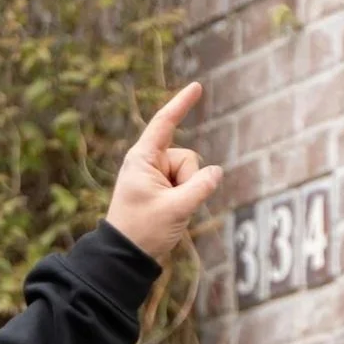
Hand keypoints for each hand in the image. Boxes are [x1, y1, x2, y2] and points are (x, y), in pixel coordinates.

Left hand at [104, 83, 224, 264]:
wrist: (126, 256)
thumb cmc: (143, 231)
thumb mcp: (177, 209)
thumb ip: (201, 187)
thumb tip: (217, 171)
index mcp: (142, 159)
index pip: (165, 123)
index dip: (181, 104)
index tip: (197, 87)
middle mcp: (148, 163)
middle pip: (187, 157)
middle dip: (189, 180)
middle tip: (169, 206)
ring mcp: (155, 176)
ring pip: (190, 173)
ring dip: (187, 192)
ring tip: (167, 212)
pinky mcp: (161, 189)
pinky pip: (186, 185)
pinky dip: (185, 198)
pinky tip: (170, 213)